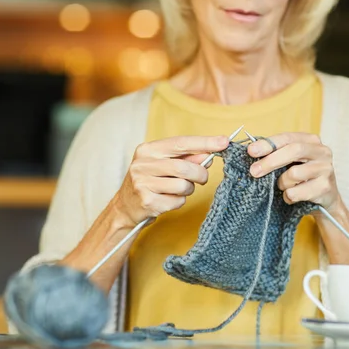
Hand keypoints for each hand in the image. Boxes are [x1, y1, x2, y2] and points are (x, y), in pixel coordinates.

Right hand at [113, 135, 229, 226]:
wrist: (125, 206)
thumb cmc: (150, 182)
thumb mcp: (164, 165)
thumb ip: (185, 158)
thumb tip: (208, 154)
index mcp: (147, 150)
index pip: (180, 143)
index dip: (204, 142)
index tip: (223, 141)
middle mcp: (142, 164)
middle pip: (184, 167)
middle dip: (200, 174)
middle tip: (202, 178)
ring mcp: (142, 183)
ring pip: (183, 185)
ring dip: (188, 190)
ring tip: (178, 190)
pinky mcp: (147, 201)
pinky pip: (177, 201)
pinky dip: (179, 201)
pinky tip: (168, 200)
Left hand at [246, 133, 341, 212]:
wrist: (325, 198)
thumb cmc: (302, 176)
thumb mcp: (290, 161)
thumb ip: (275, 153)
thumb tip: (251, 151)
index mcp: (311, 141)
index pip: (287, 138)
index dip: (268, 144)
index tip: (251, 151)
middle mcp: (322, 152)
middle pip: (293, 151)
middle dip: (270, 161)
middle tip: (254, 171)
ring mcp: (326, 169)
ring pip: (294, 174)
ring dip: (282, 183)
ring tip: (285, 186)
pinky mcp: (325, 187)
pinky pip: (296, 192)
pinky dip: (288, 196)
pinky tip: (292, 196)